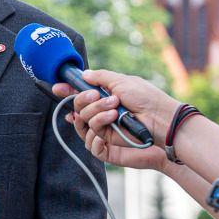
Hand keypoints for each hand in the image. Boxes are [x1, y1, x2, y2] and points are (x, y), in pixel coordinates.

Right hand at [56, 71, 179, 170]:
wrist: (160, 120)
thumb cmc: (146, 99)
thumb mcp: (122, 81)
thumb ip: (100, 77)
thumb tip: (84, 74)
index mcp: (105, 97)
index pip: (81, 95)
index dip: (67, 91)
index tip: (58, 87)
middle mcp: (102, 113)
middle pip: (78, 108)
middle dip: (84, 100)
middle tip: (99, 96)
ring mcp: (104, 129)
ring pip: (83, 122)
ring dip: (96, 113)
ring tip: (115, 109)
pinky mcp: (108, 144)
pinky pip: (90, 139)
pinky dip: (97, 129)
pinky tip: (110, 123)